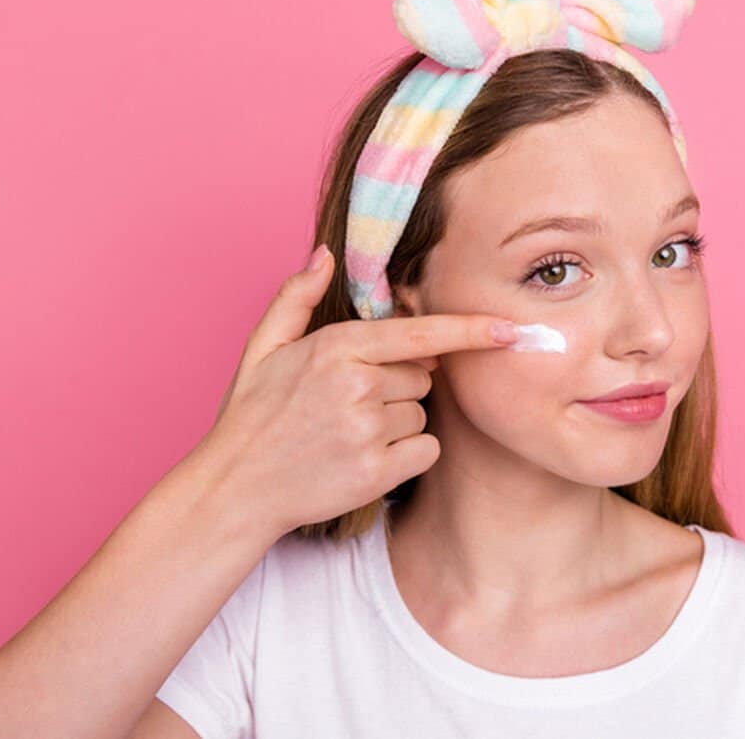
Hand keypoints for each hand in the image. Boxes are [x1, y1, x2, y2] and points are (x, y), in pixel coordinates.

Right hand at [195, 244, 517, 537]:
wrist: (235, 489)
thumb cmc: (251, 417)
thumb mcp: (262, 348)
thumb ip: (295, 298)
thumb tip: (325, 255)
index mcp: (336, 347)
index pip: (420, 333)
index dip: (469, 330)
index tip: (509, 328)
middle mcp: (356, 385)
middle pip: (423, 375)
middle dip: (399, 384)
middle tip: (349, 403)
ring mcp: (368, 430)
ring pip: (422, 412)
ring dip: (398, 421)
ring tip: (348, 432)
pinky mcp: (377, 472)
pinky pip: (426, 449)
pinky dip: (407, 454)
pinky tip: (366, 457)